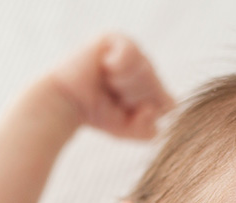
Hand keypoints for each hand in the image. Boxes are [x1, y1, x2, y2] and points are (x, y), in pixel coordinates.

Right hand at [47, 33, 175, 139]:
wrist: (66, 103)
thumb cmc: (96, 114)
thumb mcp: (128, 130)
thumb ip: (148, 129)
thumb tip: (151, 109)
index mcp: (152, 89)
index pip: (169, 104)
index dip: (147, 113)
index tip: (125, 113)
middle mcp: (145, 69)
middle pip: (158, 88)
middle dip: (133, 99)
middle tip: (112, 96)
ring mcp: (133, 53)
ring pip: (147, 72)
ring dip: (124, 84)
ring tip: (107, 82)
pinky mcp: (116, 39)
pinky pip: (131, 53)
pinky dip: (117, 66)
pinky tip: (104, 67)